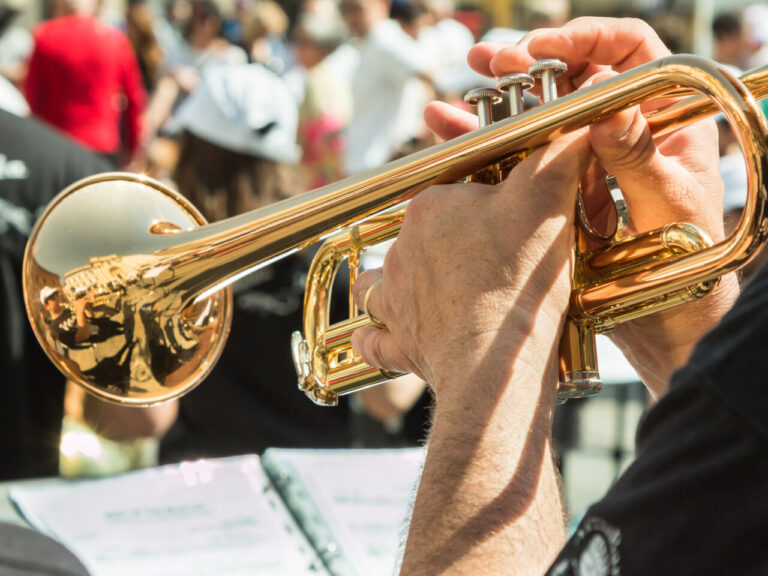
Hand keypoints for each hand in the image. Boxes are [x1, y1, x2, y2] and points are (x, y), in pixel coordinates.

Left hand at [352, 133, 590, 400]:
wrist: (497, 356)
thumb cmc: (519, 278)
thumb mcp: (547, 201)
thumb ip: (559, 155)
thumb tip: (580, 122)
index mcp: (431, 206)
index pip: (456, 192)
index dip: (487, 204)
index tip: (511, 221)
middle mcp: (403, 246)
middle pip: (428, 235)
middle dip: (455, 243)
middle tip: (495, 261)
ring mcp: (395, 293)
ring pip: (389, 278)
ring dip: (403, 282)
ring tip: (436, 293)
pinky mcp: (398, 337)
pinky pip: (375, 338)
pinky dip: (374, 338)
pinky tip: (371, 339)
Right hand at [424, 17, 738, 396]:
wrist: (671, 324)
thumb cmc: (692, 267)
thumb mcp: (667, 207)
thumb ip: (640, 158)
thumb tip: (607, 109)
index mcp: (665, 119)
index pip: (629, 50)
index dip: (583, 39)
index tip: (539, 49)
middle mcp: (625, 131)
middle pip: (572, 78)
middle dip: (524, 66)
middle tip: (487, 61)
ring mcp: (590, 161)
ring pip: (538, 117)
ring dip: (493, 107)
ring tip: (450, 103)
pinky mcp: (563, 192)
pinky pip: (522, 160)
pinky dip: (486, 148)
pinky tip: (449, 137)